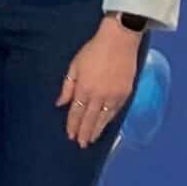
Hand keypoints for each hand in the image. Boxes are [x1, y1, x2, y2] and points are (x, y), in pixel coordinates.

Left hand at [58, 18, 142, 147]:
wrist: (119, 41)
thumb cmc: (93, 51)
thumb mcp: (74, 66)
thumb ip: (67, 87)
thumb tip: (60, 103)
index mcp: (84, 89)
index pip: (76, 112)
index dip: (73, 125)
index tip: (70, 135)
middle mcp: (99, 95)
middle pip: (89, 119)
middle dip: (84, 132)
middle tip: (81, 144)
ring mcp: (114, 95)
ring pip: (104, 118)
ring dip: (97, 130)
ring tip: (91, 139)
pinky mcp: (126, 93)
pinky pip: (116, 111)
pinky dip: (109, 120)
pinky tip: (105, 125)